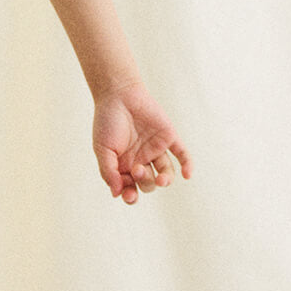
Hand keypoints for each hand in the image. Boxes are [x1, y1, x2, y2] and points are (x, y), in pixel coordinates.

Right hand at [92, 83, 191, 204]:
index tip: (129, 195)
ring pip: (166, 173)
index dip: (131, 196)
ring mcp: (156, 149)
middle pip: (149, 183)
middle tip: (137, 169)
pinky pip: (182, 154)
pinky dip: (187, 165)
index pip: (131, 188)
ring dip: (165, 180)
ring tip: (161, 180)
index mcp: (124, 165)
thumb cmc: (107, 121)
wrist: (118, 94)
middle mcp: (141, 160)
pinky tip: (188, 175)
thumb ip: (108, 171)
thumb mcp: (102, 149)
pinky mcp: (169, 138)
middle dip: (145, 181)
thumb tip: (116, 193)